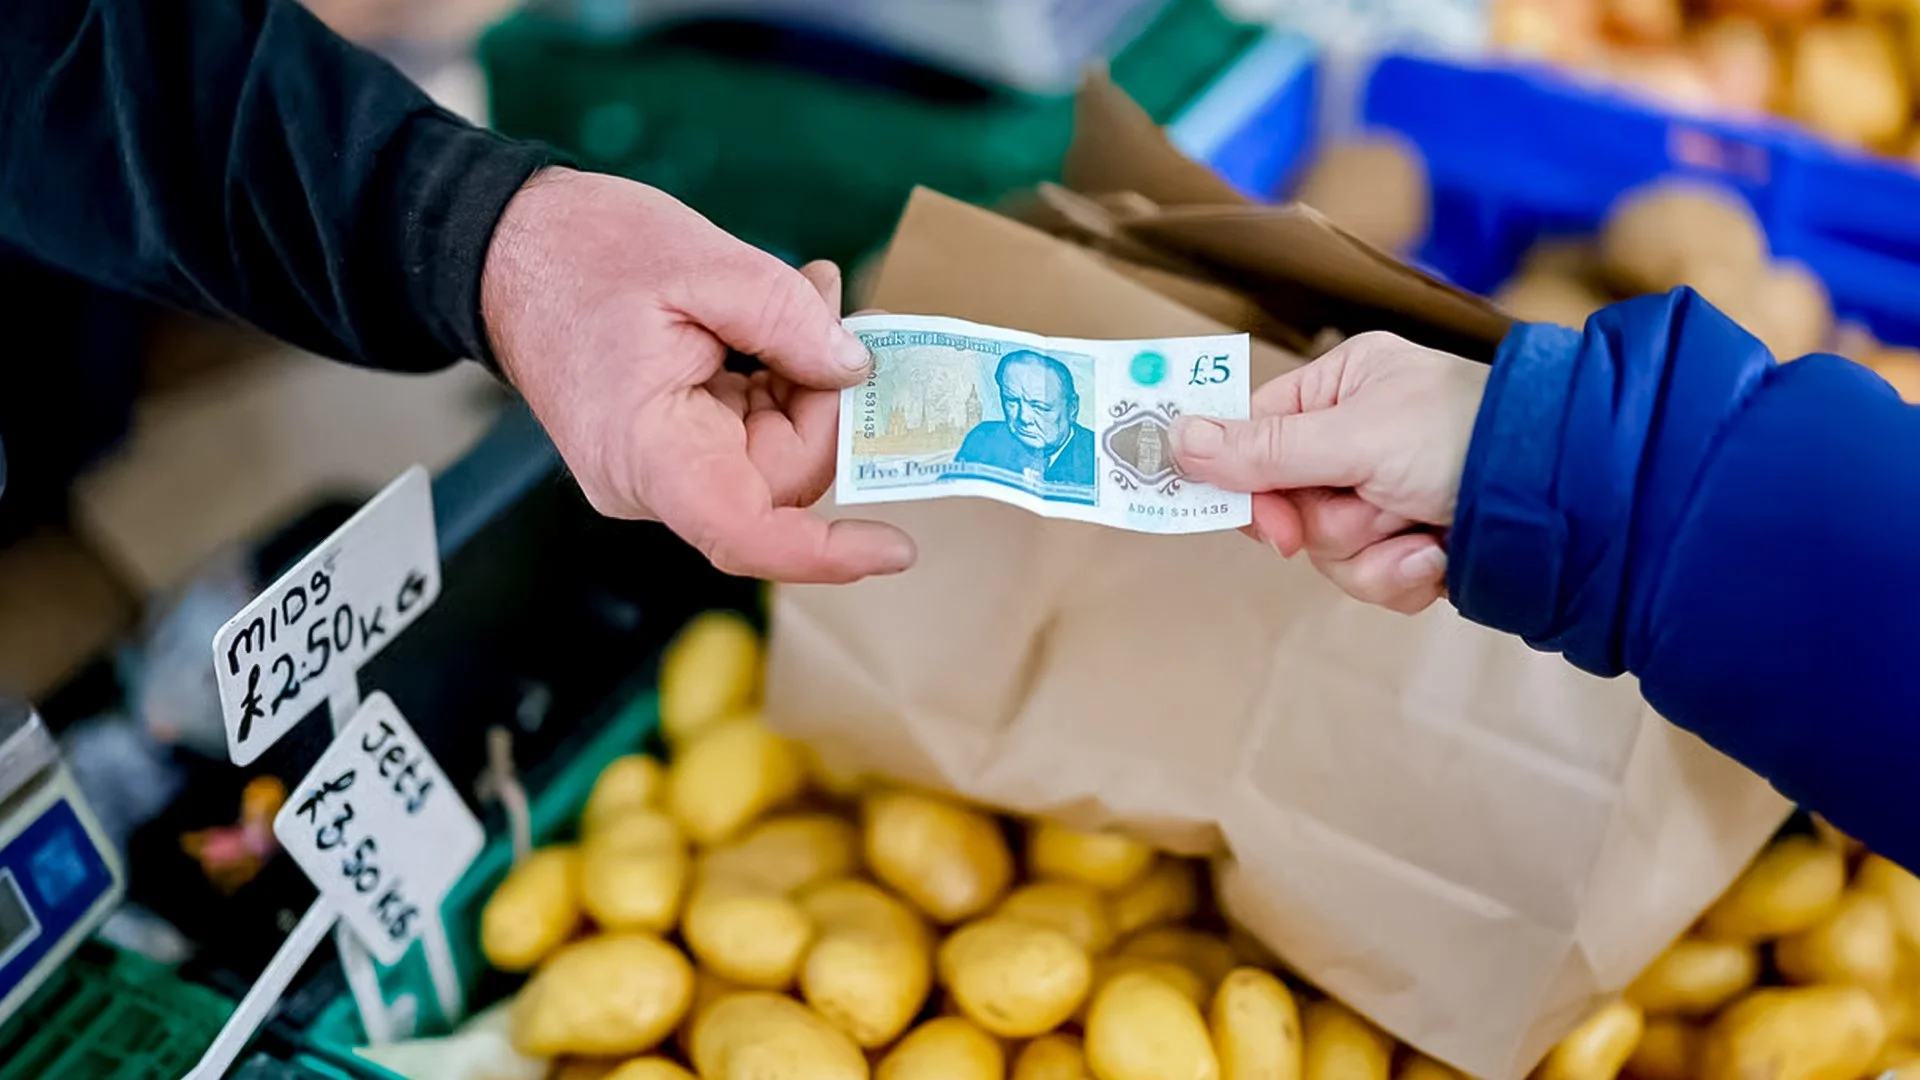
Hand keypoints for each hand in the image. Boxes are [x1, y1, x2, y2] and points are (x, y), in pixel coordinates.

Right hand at [481, 169, 915, 582]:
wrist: (505, 245)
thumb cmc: (581, 251)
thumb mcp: (703, 262)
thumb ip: (790, 319)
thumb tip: (855, 370)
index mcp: (647, 451)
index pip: (745, 533)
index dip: (826, 551)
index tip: (896, 546)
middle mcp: (651, 482)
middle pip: (781, 480)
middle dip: (829, 404)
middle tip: (844, 314)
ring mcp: (660, 471)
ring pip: (774, 454)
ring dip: (808, 382)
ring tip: (809, 293)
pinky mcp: (672, 448)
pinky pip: (750, 433)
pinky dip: (780, 380)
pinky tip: (783, 318)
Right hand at [1169, 332, 1486, 613]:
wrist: (1570, 497)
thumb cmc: (1470, 437)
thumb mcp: (1357, 438)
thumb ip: (1265, 449)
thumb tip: (1176, 438)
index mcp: (1342, 386)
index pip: (1255, 435)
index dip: (1250, 484)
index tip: (1266, 521)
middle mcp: (1358, 436)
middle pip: (1287, 503)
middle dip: (1331, 524)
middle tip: (1367, 516)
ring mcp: (1384, 493)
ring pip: (1327, 549)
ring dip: (1371, 553)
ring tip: (1420, 534)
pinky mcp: (1410, 541)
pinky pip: (1369, 575)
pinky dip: (1401, 575)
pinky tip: (1436, 558)